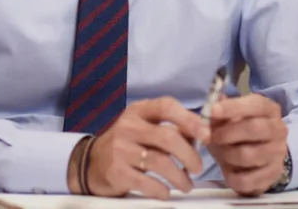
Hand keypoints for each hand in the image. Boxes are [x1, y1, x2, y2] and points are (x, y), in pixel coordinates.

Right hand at [67, 97, 208, 198]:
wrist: (92, 163)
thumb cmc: (127, 143)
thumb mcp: (144, 128)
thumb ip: (170, 129)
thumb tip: (202, 135)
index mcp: (139, 111)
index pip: (166, 106)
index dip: (189, 119)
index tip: (206, 134)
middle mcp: (128, 126)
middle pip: (167, 138)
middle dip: (189, 155)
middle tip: (198, 167)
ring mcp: (121, 149)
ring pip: (160, 162)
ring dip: (179, 177)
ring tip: (186, 185)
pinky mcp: (117, 171)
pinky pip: (147, 182)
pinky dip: (162, 190)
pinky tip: (166, 192)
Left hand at [207, 94, 287, 195]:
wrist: (255, 157)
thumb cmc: (238, 132)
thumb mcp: (228, 118)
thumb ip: (219, 112)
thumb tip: (211, 105)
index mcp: (269, 110)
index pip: (256, 104)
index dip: (233, 107)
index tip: (212, 111)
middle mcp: (279, 130)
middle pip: (254, 128)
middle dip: (227, 133)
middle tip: (212, 137)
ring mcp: (278, 153)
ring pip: (248, 155)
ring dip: (227, 155)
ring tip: (222, 153)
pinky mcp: (273, 175)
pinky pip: (246, 179)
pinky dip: (231, 176)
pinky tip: (228, 170)